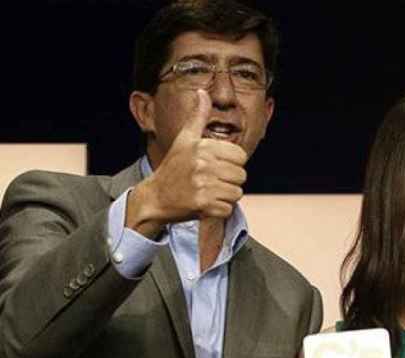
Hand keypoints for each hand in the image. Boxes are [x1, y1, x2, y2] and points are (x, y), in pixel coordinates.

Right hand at [128, 89, 248, 236]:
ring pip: (236, 193)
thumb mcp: (184, 139)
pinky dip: (219, 210)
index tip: (215, 166)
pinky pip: (228, 208)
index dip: (231, 163)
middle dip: (229, 181)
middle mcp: (202, 163)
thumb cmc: (174, 167)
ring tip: (208, 192)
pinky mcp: (203, 204)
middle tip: (211, 182)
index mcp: (202, 146)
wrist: (155, 197)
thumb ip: (198, 116)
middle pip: (241, 175)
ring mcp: (202, 184)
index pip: (240, 156)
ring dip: (225, 196)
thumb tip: (202, 91)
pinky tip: (205, 204)